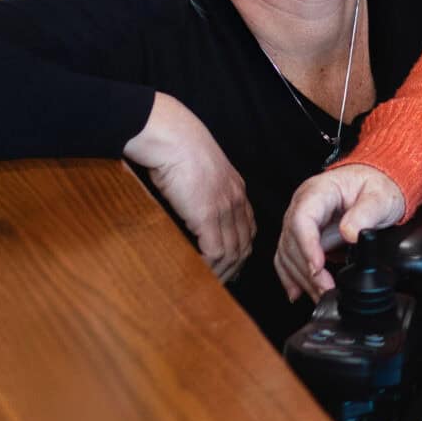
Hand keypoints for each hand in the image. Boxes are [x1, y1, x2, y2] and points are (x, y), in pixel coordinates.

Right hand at [123, 93, 254, 282]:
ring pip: (233, 252)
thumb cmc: (178, 148)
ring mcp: (225, 208)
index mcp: (235, 189)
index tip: (231, 264)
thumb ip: (203, 190)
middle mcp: (236, 200)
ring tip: (209, 283)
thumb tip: (192, 206)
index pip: (248, 228)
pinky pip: (216, 252)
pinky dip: (210, 267)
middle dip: (235, 266)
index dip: (240, 249)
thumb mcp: (199, 170)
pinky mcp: (208, 216)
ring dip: (222, 272)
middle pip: (244, 243)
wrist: (173, 137)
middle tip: (222, 282)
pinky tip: (200, 272)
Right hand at [276, 163, 406, 301]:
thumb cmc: (376, 186)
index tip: (317, 267)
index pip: (302, 219)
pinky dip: (292, 276)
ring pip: (288, 253)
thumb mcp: (380, 197)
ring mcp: (300, 221)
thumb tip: (349, 233)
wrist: (375, 183)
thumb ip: (366, 213)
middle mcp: (303, 205)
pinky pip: (289, 257)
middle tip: (325, 289)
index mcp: (318, 191)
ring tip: (320, 295)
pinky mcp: (303, 235)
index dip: (306, 246)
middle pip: (292, 240)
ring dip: (301, 278)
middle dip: (306, 270)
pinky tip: (298, 292)